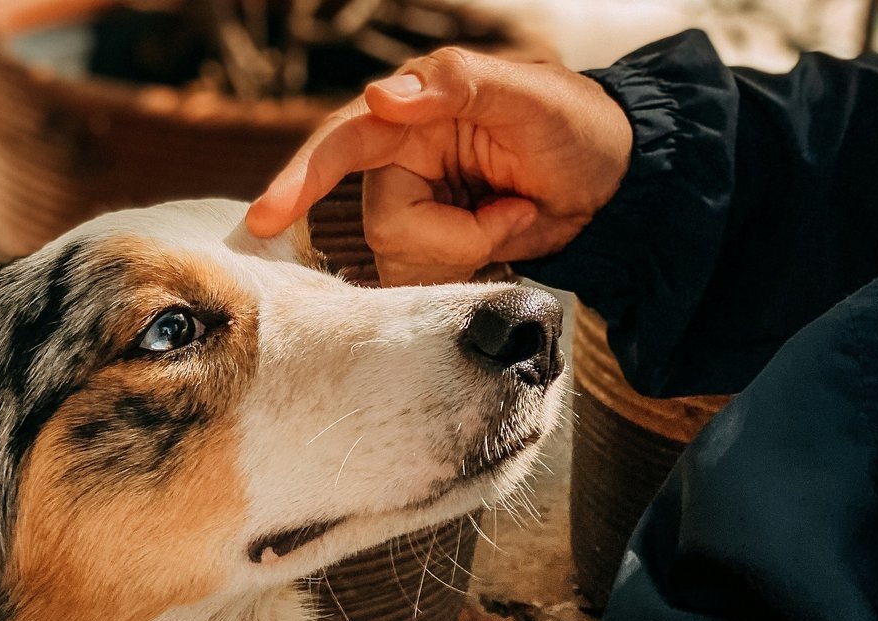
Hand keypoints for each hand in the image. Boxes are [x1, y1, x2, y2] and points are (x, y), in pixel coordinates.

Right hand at [246, 47, 632, 285]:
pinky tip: (500, 236)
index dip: (301, 179)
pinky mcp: (431, 248)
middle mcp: (401, 160)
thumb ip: (454, 86)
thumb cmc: (573, 125)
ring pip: (400, 255)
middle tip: (512, 208)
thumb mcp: (525, 94)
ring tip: (512, 215)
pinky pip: (422, 278)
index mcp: (413, 113)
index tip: (266, 217)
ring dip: (466, 248)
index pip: (343, 142)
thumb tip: (383, 97)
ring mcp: (415, 207)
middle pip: (383, 220)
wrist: (611, 184)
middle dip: (450, 231)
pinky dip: (467, 266)